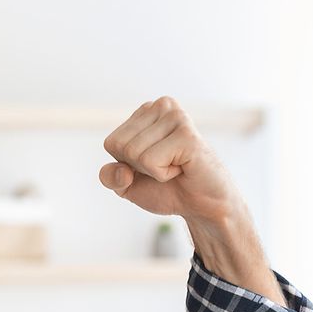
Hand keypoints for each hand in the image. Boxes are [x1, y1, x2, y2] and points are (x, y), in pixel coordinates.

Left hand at [98, 97, 239, 223]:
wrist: (202, 206)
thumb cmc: (167, 189)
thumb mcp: (127, 185)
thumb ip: (109, 177)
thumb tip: (122, 171)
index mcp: (146, 111)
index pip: (111, 143)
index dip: (127, 165)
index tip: (153, 164)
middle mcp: (162, 106)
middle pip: (120, 146)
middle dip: (139, 167)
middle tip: (167, 166)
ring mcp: (176, 117)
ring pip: (133, 152)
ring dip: (154, 170)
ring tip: (176, 165)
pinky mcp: (187, 134)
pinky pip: (150, 161)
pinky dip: (163, 174)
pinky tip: (183, 166)